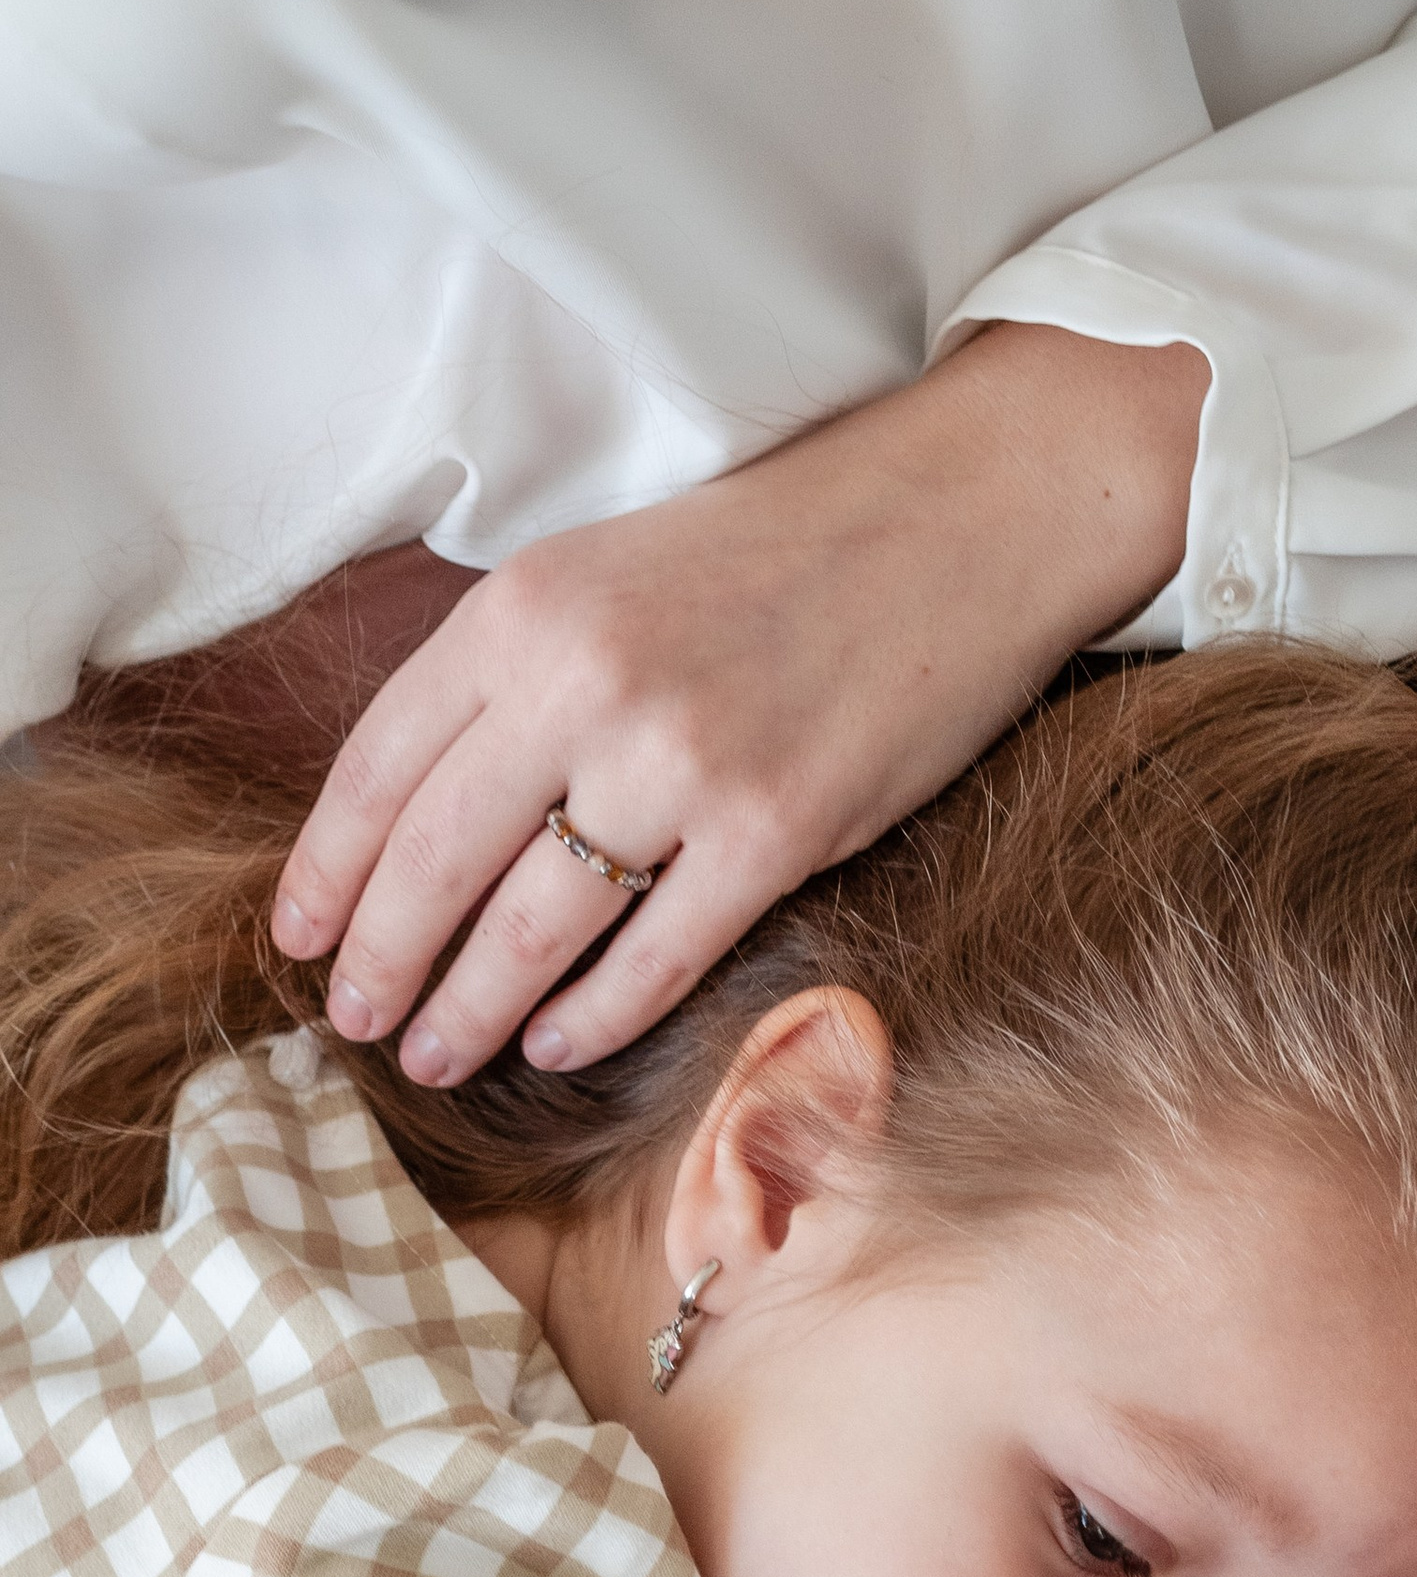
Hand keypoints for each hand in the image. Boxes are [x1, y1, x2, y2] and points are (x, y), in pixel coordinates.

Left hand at [272, 323, 1208, 1086]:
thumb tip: (426, 811)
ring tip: (437, 1056)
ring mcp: (683, 762)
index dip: (326, 870)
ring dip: (471, 1009)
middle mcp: (586, 685)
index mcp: (525, 610)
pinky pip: (658, 956)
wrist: (956, 520)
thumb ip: (515, 673)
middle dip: (383, 962)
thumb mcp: (607, 571)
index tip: (301, 938)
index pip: (379, 765)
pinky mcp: (779, 827)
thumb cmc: (779, 551)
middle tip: (356, 1024)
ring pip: (534, 926)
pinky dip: (594, 1016)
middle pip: (436, 861)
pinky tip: (555, 1045)